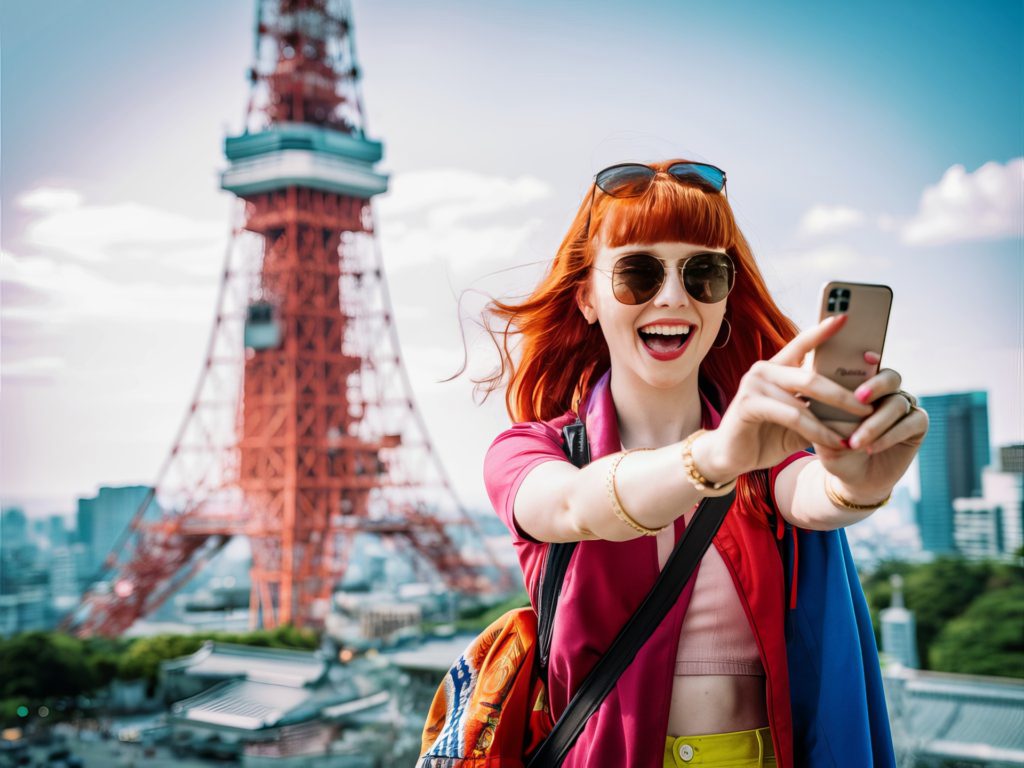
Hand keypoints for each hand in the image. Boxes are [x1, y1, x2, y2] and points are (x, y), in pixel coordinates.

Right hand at [695, 314, 873, 477]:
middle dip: (845, 393)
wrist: (733, 456)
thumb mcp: (800, 419)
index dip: (823, 330)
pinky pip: (793, 416)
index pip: (803, 343)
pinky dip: (818, 432)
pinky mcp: (748, 403)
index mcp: (777, 367)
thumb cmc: (768, 435)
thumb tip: (859, 405)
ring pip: (805, 398)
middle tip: (869, 408)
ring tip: (856, 436)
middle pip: (812, 375)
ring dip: (834, 421)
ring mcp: (754, 384)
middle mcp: (764, 369)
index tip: (845, 317)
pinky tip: (834, 443)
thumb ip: (820, 408)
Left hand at [814, 355, 928, 503]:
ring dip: (875, 423)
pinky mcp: (917, 424)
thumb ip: (822, 414)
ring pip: (897, 403)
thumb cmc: (835, 449)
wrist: (853, 478)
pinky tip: (872, 447)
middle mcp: (885, 390)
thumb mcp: (822, 433)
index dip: (870, 357)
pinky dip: (889, 435)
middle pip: (890, 376)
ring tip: (855, 442)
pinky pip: (911, 422)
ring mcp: (903, 405)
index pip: (867, 363)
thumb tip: (818, 398)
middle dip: (876, 385)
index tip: (865, 355)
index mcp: (861, 383)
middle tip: (860, 397)